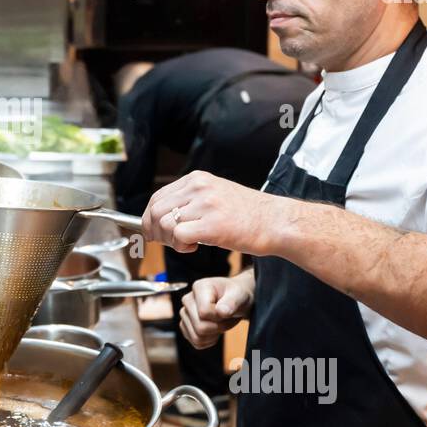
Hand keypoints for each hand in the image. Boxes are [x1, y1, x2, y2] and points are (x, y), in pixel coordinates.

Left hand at [142, 170, 281, 255]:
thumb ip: (190, 201)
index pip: (157, 197)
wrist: (277, 222)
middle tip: (169, 243)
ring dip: (169, 241)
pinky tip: (195, 247)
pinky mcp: (213, 225)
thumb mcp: (215, 196)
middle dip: (155, 232)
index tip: (154, 232)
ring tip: (187, 244)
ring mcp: (206, 205)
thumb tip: (160, 217)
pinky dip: (181, 246)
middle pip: (156, 210)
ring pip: (164, 223)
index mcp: (197, 179)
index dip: (150, 219)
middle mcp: (199, 187)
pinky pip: (179, 236)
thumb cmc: (248, 214)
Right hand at [180, 273, 253, 349]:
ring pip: (197, 337)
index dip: (220, 317)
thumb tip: (221, 312)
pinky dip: (209, 341)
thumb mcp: (240, 294)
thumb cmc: (237, 295)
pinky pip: (196, 342)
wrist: (235, 300)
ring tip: (222, 323)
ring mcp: (185, 313)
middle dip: (220, 327)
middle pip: (200, 327)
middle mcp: (188, 300)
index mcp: (199, 288)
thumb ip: (232, 302)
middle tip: (229, 318)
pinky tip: (215, 330)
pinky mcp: (186, 326)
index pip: (204, 312)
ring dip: (214, 334)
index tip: (229, 311)